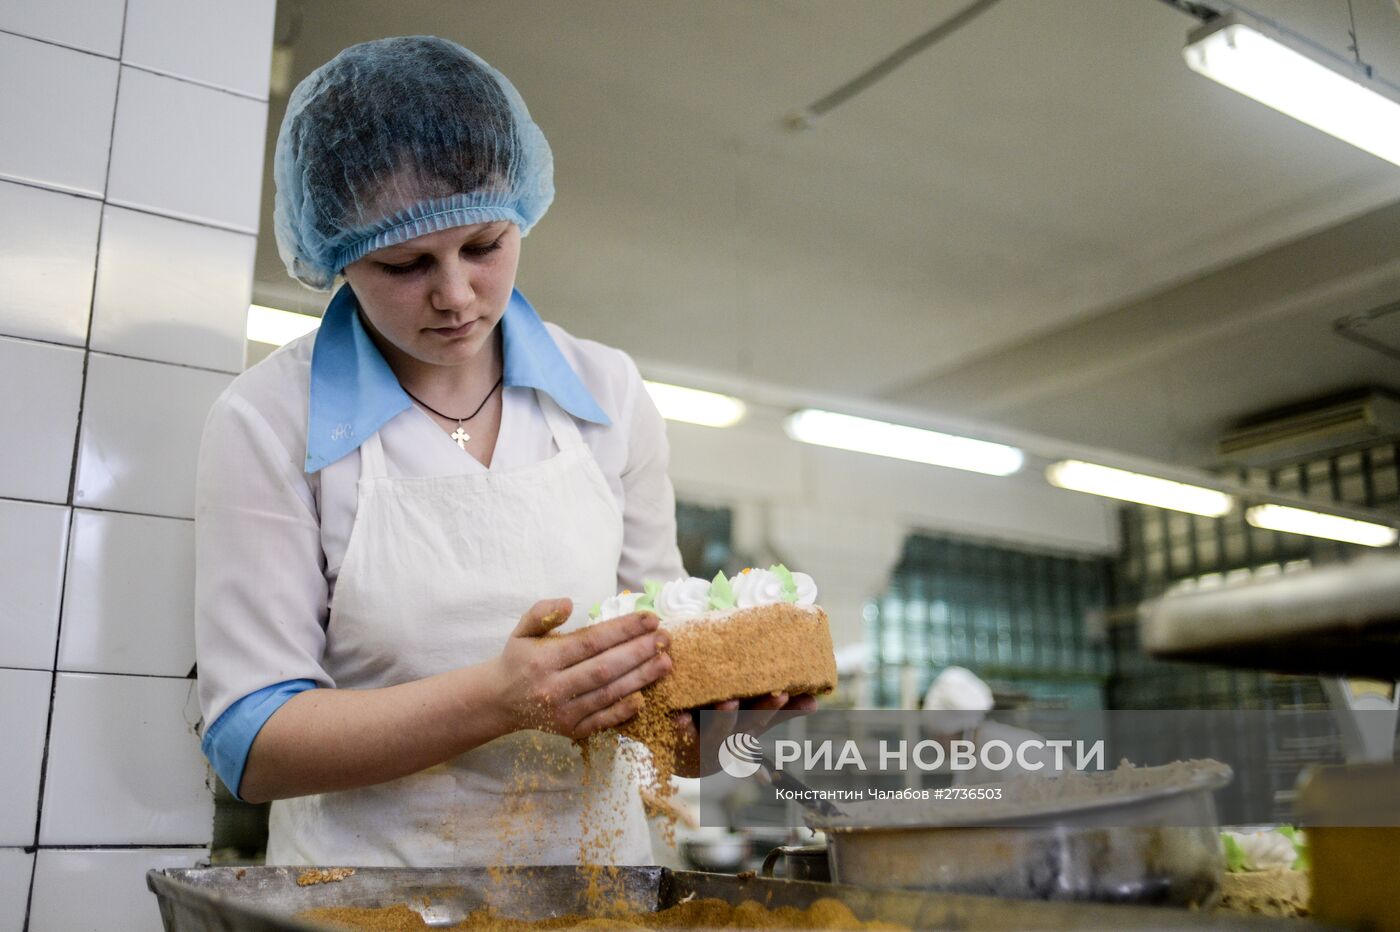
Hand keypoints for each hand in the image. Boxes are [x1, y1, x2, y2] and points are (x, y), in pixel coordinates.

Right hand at [488, 597, 671, 739]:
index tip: (650, 618)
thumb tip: (569, 603)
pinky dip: (624, 710)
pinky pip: (603, 720)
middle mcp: (553, 688)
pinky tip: (645, 696)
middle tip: (666, 638)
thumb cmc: (518, 659)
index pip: (590, 642)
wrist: (500, 701)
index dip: (622, 630)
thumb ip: (542, 612)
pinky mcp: (571, 730)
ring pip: (608, 693)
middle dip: (639, 651)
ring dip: (641, 678)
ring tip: (665, 662)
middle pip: (605, 668)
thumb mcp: (522, 630)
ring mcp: (563, 713)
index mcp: (543, 660)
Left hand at [671, 692, 818, 777]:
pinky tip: (679, 717)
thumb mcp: (752, 725)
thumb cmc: (724, 732)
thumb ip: (780, 714)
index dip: (775, 708)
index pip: (766, 718)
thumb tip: (816, 702)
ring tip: (729, 703)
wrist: (684, 757)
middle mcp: (730, 737)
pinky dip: (681, 727)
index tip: (786, 692)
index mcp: (747, 730)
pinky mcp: (680, 740)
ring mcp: (706, 740)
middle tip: (777, 694)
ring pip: (718, 731)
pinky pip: (681, 735)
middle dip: (763, 711)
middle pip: (749, 725)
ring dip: (725, 718)